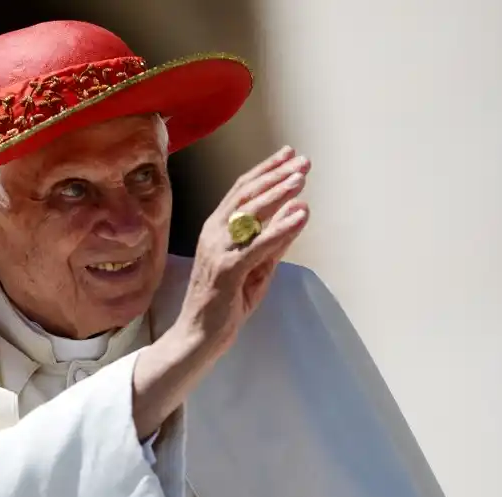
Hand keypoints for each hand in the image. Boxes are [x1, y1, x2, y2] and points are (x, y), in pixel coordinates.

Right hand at [177, 145, 311, 350]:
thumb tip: (298, 211)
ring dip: (278, 193)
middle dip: (276, 175)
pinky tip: (300, 215)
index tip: (289, 155)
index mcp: (217, 228)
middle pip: (247, 195)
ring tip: (301, 179)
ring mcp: (218, 250)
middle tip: (302, 161)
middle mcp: (214, 233)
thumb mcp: (257, 267)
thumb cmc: (226, 302)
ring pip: (251, 213)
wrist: (198, 336)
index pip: (242, 191)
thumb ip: (275, 241)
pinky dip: (281, 228)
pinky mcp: (227, 270)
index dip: (266, 170)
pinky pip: (259, 244)